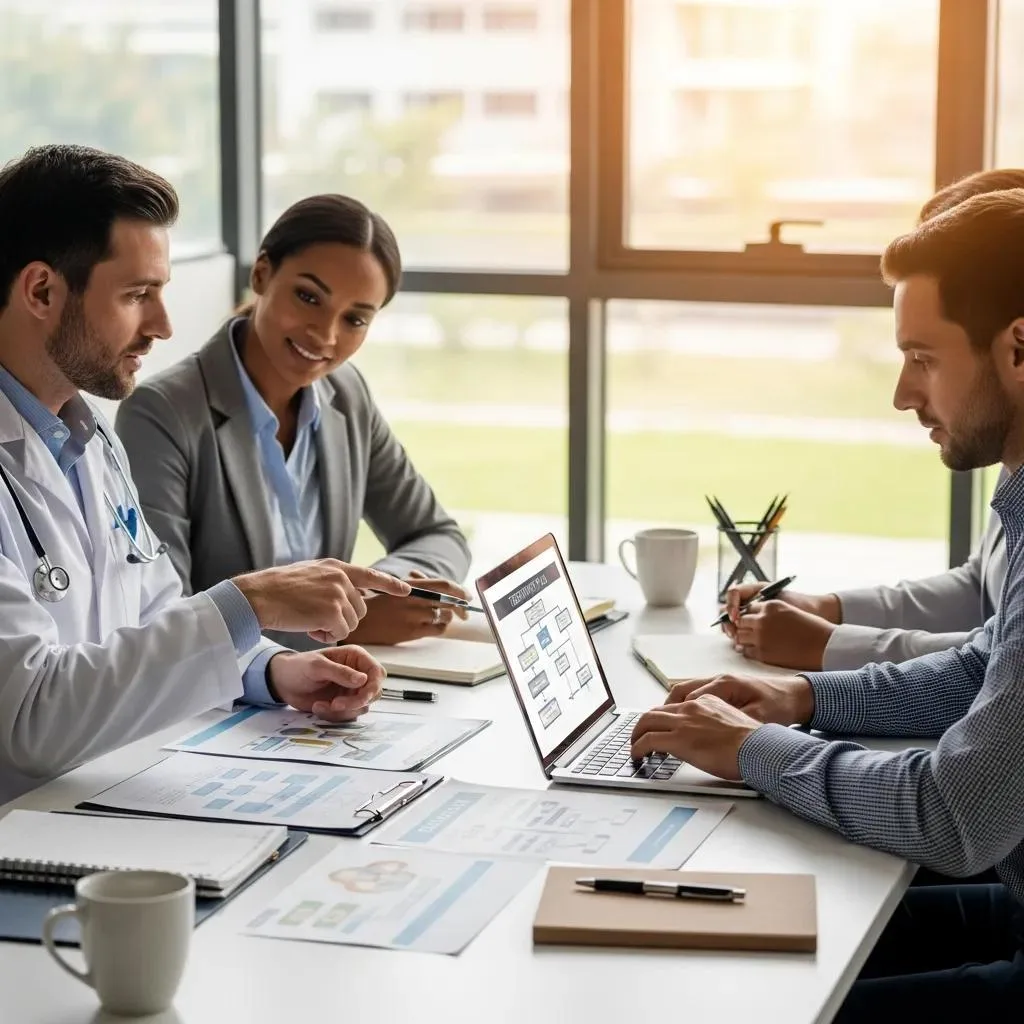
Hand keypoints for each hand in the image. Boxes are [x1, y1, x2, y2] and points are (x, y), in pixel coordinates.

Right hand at [233, 560, 409, 643]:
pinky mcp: (332, 612)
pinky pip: (340, 632)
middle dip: (344, 618)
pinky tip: (309, 628)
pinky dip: (326, 636)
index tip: (407, 590)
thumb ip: (332, 580)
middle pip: (361, 609)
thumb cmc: (278, 589)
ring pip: (352, 623)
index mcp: (336, 567)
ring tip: (310, 621)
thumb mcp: (310, 574)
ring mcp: (338, 594)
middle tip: (318, 618)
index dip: (390, 584)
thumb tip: (352, 592)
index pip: (371, 576)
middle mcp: (341, 578)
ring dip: (333, 628)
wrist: (260, 596)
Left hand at [267, 645, 385, 720]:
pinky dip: (334, 716)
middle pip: (373, 692)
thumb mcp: (317, 666)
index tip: (362, 698)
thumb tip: (364, 679)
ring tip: (319, 705)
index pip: (377, 673)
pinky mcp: (344, 704)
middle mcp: (358, 674)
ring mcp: (352, 690)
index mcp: (356, 658)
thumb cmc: (299, 667)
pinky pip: (349, 716)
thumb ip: (340, 672)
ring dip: (342, 711)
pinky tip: (318, 707)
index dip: (373, 687)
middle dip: (356, 702)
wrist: (283, 683)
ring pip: (362, 707)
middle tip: (335, 705)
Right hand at [348, 571, 471, 645]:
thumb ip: (416, 583)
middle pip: (449, 602)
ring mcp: (413, 617)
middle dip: (461, 607)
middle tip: (465, 612)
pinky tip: (435, 626)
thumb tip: (432, 580)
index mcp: (410, 586)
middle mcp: (414, 600)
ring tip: (442, 617)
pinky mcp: (412, 632)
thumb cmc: (377, 603)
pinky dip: (440, 627)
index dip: (460, 590)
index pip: (444, 585)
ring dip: (447, 617)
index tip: (467, 596)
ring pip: (444, 616)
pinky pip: (437, 630)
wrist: (360, 622)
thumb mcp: (394, 586)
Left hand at [630, 694, 760, 780]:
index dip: (663, 718)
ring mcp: (683, 722)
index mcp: (705, 702)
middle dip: (643, 724)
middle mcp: (691, 708)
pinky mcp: (678, 739)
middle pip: (656, 711)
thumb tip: (708, 738)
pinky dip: (638, 747)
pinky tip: (638, 755)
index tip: (659, 727)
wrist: (758, 748)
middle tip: (639, 736)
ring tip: (635, 746)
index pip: (676, 707)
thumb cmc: (753, 743)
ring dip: (637, 734)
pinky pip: (648, 740)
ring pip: (647, 722)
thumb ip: (714, 725)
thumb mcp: (731, 724)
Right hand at [663, 673, 813, 725]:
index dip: (670, 718)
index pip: (687, 700)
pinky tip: (680, 720)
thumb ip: (734, 723)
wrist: (797, 695)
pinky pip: (693, 695)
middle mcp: (717, 681)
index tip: (658, 734)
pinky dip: (681, 706)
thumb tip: (712, 734)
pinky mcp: (722, 690)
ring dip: (669, 708)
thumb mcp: (759, 718)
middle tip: (646, 731)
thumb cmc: (780, 705)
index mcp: (724, 685)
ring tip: (658, 726)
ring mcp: (718, 684)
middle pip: (678, 692)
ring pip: (683, 692)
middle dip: (660, 712)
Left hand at [731, 600, 836, 669]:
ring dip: (744, 639)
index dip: (750, 615)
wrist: (824, 645)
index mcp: (770, 605)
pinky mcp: (762, 653)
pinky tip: (756, 650)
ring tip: (752, 642)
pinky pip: (745, 651)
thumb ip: (770, 613)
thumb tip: (754, 619)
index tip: (752, 622)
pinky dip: (748, 651)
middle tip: (749, 633)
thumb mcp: (788, 611)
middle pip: (741, 621)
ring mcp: (760, 637)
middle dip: (744, 627)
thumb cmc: (812, 628)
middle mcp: (762, 619)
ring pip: (740, 636)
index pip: (748, 608)